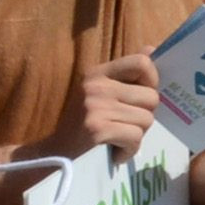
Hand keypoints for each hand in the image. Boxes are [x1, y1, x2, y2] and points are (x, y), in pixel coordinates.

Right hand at [34, 52, 160, 163]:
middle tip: (124, 125)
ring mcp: (96, 107)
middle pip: (151, 97)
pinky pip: (135, 138)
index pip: (141, 63)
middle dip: (144, 116)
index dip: (151, 80)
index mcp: (97, 73)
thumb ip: (125, 73)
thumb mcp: (99, 92)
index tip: (140, 96)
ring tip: (117, 139)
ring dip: (136, 135)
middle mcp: (96, 86)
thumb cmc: (79, 125)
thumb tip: (152, 50)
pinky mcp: (97, 130)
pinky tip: (115, 152)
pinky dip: (128, 151)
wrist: (53, 154)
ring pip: (146, 120)